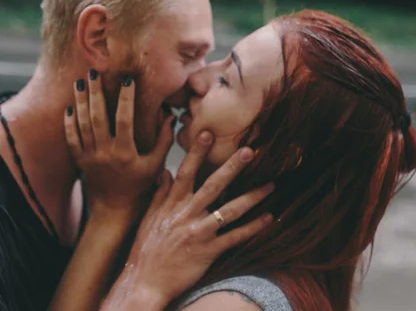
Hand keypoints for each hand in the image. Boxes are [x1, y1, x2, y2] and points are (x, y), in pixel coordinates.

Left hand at [64, 71, 174, 212]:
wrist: (114, 208)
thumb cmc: (139, 185)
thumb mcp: (156, 165)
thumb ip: (164, 140)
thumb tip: (170, 115)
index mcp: (125, 152)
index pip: (124, 119)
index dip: (126, 98)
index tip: (128, 80)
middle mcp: (105, 153)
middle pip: (97, 117)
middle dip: (95, 93)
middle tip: (94, 73)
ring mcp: (89, 156)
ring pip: (82, 124)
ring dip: (80, 102)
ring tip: (79, 83)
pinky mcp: (80, 160)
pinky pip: (71, 139)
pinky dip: (69, 123)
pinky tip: (69, 108)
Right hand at [102, 132, 274, 308]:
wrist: (144, 281)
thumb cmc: (145, 248)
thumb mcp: (148, 217)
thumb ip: (160, 193)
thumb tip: (165, 171)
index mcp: (172, 204)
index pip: (186, 172)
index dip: (197, 152)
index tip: (208, 133)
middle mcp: (187, 214)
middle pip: (213, 186)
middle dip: (232, 167)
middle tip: (250, 151)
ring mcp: (199, 233)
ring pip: (230, 210)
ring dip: (252, 197)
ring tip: (270, 185)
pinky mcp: (208, 251)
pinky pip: (235, 237)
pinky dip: (253, 228)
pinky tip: (270, 219)